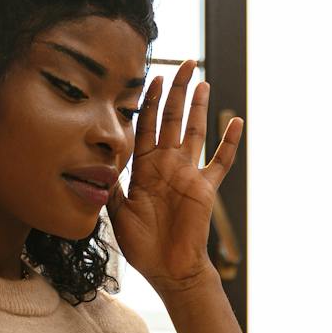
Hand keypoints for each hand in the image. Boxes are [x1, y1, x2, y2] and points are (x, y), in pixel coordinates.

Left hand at [105, 58, 242, 296]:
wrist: (167, 269)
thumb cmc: (142, 245)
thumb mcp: (116, 212)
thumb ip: (111, 185)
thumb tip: (94, 164)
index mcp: (144, 168)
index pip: (147, 126)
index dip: (150, 102)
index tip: (153, 76)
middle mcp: (167, 165)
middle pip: (173, 119)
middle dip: (177, 91)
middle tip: (185, 63)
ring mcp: (188, 174)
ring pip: (195, 132)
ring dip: (199, 107)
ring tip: (204, 81)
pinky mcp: (206, 187)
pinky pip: (221, 162)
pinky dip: (230, 143)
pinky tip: (236, 122)